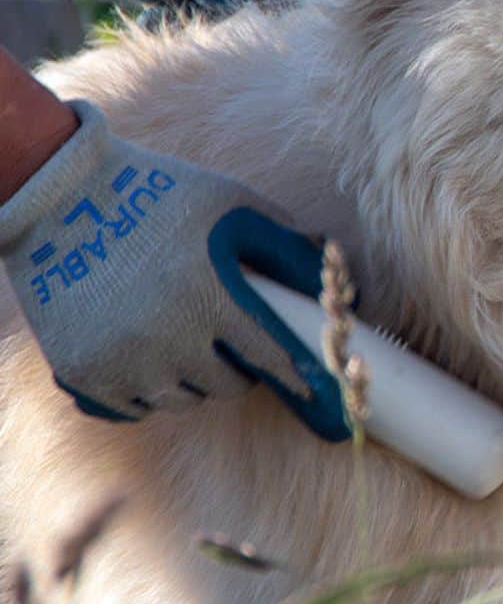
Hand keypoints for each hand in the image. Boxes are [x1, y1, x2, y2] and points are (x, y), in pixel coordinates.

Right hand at [0, 101, 348, 441]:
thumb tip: (337, 274)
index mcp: (212, 295)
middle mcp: (169, 337)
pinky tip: (148, 357)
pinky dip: (147, 390)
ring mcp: (123, 360)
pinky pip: (133, 407)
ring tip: (187, 346)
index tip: (313, 390)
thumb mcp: (235, 204)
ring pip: (180, 400)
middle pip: (225, 386)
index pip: (271, 355)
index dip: (296, 374)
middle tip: (230, 346)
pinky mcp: (84, 373)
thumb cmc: (164, 196)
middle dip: (238, 370)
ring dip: (193, 381)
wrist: (64, 196)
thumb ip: (286, 244)